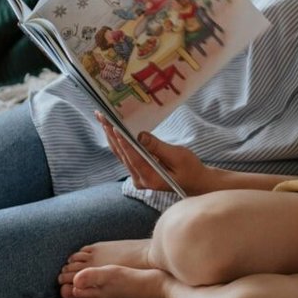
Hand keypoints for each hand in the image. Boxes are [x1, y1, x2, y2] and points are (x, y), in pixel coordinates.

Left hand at [96, 116, 212, 194]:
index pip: (133, 157)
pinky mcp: (137, 171)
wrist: (195, 182)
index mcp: (150, 178)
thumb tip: (141, 136)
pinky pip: (125, 155)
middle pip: (122, 154)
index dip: (123, 142)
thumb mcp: (178, 156)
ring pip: (120, 154)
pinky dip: (118, 141)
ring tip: (102, 118)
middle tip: (102, 115)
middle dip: (111, 133)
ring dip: (111, 135)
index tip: (114, 127)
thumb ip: (158, 147)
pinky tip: (110, 129)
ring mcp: (137, 176)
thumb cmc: (191, 169)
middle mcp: (140, 179)